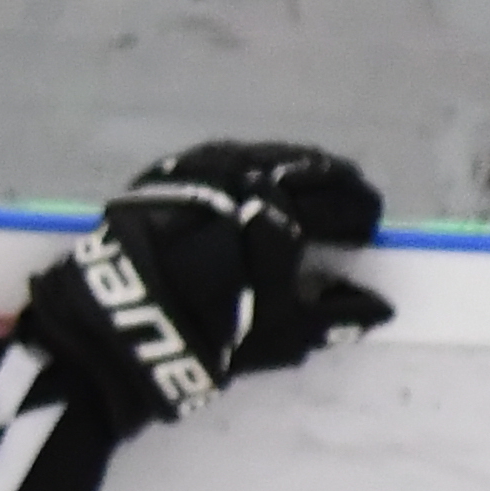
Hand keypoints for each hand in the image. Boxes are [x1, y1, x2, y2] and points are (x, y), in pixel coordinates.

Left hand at [19, 139, 392, 426]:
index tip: (368, 230)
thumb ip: (335, 317)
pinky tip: (251, 180)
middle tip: (347, 203)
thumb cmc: (208, 333)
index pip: (342, 206)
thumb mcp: (279, 335)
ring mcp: (200, 171)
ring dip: (293, 169)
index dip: (361, 216)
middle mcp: (244, 181)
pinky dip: (247, 166)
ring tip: (304, 191)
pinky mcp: (163, 174)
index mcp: (282, 215)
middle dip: (335, 186)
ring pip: (263, 156)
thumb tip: (378, 306)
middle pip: (307, 170)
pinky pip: (218, 158)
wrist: (111, 326)